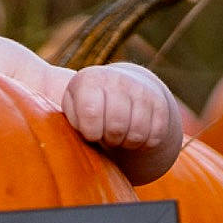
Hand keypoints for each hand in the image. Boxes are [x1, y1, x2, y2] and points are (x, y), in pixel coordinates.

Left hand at [62, 64, 176, 152]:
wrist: (122, 89)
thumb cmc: (87, 107)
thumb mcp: (71, 108)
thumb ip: (68, 119)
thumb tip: (62, 138)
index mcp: (89, 80)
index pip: (91, 112)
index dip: (90, 131)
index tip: (89, 132)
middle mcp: (117, 79)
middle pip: (117, 126)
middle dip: (109, 138)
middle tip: (105, 135)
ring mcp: (141, 90)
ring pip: (137, 133)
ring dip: (126, 142)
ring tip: (118, 135)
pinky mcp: (160, 103)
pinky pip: (154, 136)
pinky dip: (143, 143)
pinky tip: (133, 134)